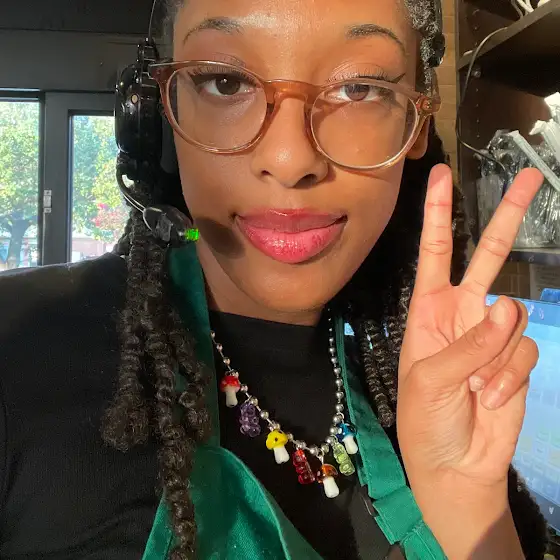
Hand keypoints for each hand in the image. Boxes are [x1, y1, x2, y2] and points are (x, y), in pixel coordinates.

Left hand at [397, 164, 542, 494]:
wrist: (455, 464)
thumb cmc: (425, 420)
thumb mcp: (430, 380)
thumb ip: (469, 344)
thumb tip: (507, 306)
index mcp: (428, 310)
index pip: (434, 252)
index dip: (438, 215)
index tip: (441, 177)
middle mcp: (463, 313)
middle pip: (488, 256)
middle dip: (506, 217)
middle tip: (529, 176)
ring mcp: (492, 334)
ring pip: (513, 318)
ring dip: (495, 358)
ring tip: (472, 388)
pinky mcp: (516, 358)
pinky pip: (525, 352)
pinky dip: (509, 378)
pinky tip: (489, 398)